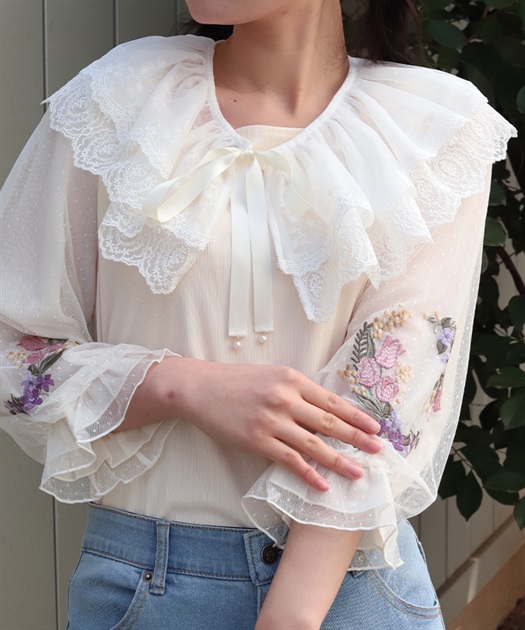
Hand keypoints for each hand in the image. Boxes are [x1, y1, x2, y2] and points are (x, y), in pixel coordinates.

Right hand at [169, 358, 379, 489]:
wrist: (200, 388)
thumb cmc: (237, 381)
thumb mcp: (272, 376)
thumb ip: (297, 390)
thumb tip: (325, 409)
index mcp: (292, 379)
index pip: (332, 401)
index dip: (356, 416)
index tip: (375, 428)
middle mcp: (285, 399)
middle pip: (329, 422)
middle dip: (357, 438)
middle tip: (377, 450)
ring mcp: (271, 421)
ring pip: (313, 444)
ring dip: (338, 460)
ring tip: (357, 472)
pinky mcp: (256, 440)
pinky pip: (289, 460)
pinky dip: (308, 474)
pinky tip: (322, 485)